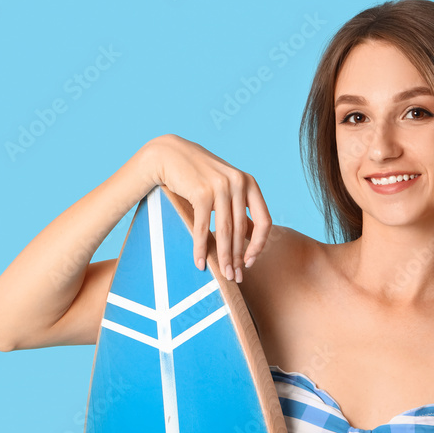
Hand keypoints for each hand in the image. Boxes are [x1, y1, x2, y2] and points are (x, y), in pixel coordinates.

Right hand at [144, 134, 271, 281]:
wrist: (170, 155)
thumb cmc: (199, 175)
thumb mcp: (225, 187)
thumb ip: (239, 207)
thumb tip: (251, 238)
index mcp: (249, 183)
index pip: (264, 221)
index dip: (259, 244)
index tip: (250, 261)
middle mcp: (238, 183)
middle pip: (242, 230)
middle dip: (238, 257)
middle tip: (236, 277)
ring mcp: (220, 187)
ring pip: (224, 232)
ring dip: (223, 257)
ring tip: (223, 275)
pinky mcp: (201, 192)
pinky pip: (203, 228)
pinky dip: (201, 248)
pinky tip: (200, 262)